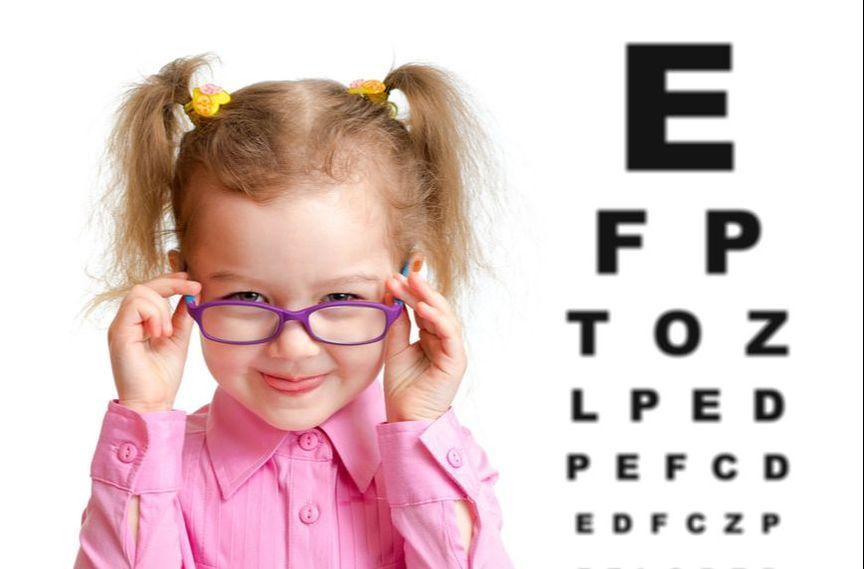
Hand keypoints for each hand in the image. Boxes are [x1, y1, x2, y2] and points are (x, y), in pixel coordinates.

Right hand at [107, 271, 200, 411]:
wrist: (153, 402)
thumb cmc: (163, 376)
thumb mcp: (178, 338)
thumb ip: (181, 316)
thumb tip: (192, 294)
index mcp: (139, 322)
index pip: (151, 290)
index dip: (171, 280)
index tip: (193, 280)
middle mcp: (126, 322)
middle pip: (144, 286)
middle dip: (172, 283)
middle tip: (194, 288)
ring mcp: (120, 326)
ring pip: (139, 292)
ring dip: (162, 308)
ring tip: (167, 331)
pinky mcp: (118, 333)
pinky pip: (135, 306)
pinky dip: (154, 315)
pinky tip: (160, 333)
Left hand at [382, 260, 466, 421]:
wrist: (407, 418)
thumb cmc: (402, 389)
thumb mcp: (395, 349)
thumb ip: (397, 326)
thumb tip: (394, 298)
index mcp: (430, 338)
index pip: (422, 309)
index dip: (410, 293)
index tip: (393, 278)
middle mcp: (444, 341)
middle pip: (434, 308)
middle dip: (419, 290)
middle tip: (403, 273)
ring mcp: (452, 350)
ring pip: (444, 316)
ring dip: (428, 298)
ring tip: (413, 283)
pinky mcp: (456, 360)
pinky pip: (450, 334)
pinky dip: (438, 319)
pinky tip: (423, 308)